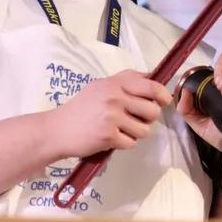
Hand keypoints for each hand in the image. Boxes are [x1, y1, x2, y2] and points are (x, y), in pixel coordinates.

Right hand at [48, 69, 170, 157]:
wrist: (57, 129)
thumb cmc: (82, 107)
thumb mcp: (102, 86)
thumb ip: (126, 80)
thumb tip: (153, 77)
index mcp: (116, 83)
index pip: (152, 86)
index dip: (163, 95)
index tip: (164, 101)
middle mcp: (115, 97)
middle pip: (153, 110)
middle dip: (149, 118)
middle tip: (137, 119)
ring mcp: (112, 117)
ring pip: (144, 129)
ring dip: (136, 133)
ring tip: (122, 130)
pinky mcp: (108, 136)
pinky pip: (131, 143)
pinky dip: (124, 144)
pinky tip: (112, 139)